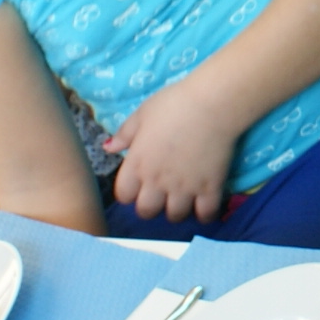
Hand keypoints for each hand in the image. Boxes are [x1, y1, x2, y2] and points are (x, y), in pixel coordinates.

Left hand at [107, 77, 244, 225]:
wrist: (212, 103)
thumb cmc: (173, 104)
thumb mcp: (142, 114)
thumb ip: (124, 134)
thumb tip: (107, 148)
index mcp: (137, 164)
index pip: (123, 195)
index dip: (129, 192)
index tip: (138, 184)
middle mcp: (157, 182)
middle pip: (146, 211)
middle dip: (151, 205)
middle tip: (160, 194)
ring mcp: (184, 188)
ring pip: (174, 216)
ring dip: (176, 209)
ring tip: (183, 198)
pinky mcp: (209, 188)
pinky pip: (205, 215)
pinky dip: (204, 214)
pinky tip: (204, 203)